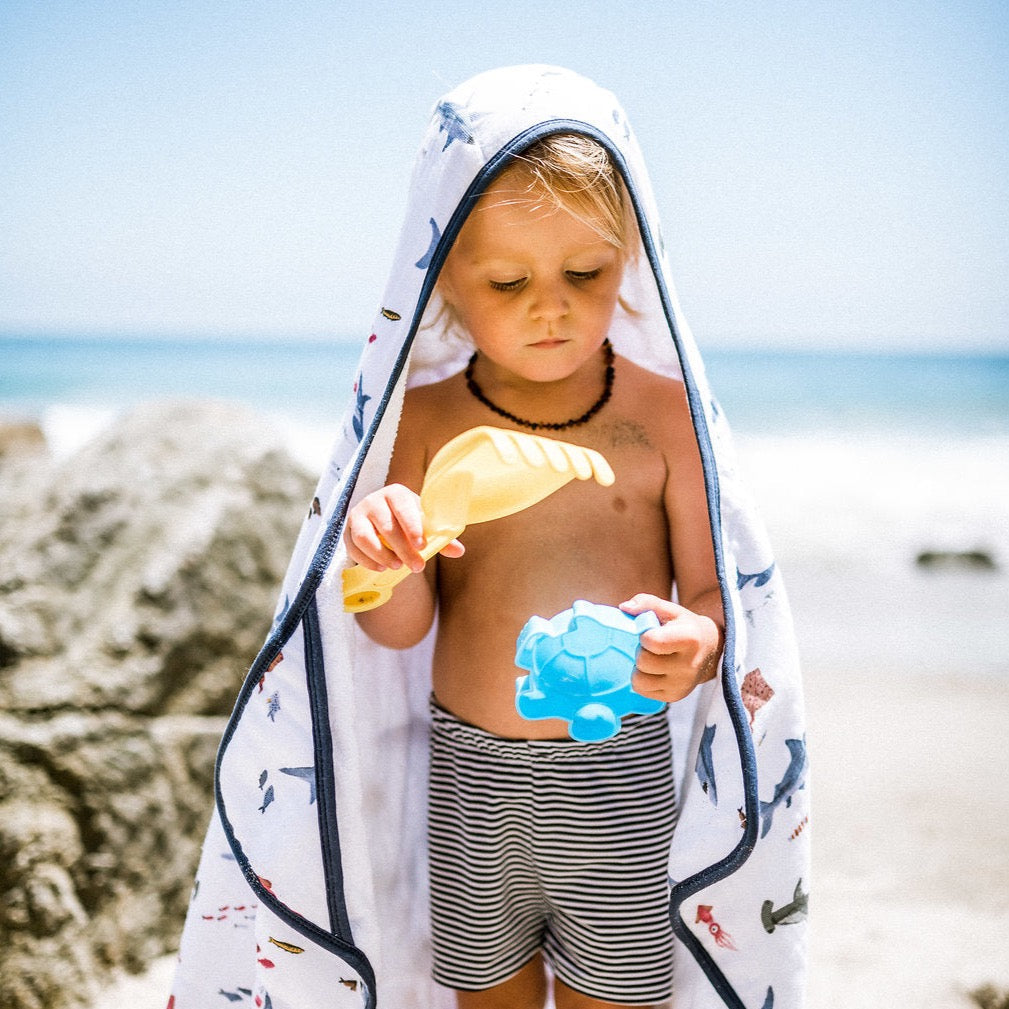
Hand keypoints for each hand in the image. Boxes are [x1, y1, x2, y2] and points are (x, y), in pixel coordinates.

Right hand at [344, 483, 464, 572]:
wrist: (380, 521)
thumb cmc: (406, 521)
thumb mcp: (423, 525)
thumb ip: (440, 538)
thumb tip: (459, 551)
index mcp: (396, 493)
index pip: (402, 506)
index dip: (412, 526)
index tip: (422, 545)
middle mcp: (374, 501)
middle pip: (386, 525)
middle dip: (402, 548)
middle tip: (417, 566)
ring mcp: (357, 515)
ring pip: (365, 536)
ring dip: (381, 554)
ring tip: (397, 567)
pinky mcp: (347, 531)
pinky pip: (353, 547)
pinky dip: (367, 560)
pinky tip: (381, 568)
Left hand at [619, 593, 722, 702]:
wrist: (711, 650)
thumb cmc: (684, 626)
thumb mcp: (671, 609)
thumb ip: (647, 602)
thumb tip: (623, 608)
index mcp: (689, 639)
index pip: (652, 642)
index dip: (645, 635)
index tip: (652, 632)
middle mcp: (688, 666)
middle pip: (643, 662)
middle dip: (641, 651)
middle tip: (651, 646)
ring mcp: (682, 685)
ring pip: (639, 681)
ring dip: (639, 668)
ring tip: (651, 659)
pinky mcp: (674, 696)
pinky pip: (643, 691)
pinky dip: (643, 679)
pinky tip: (654, 670)